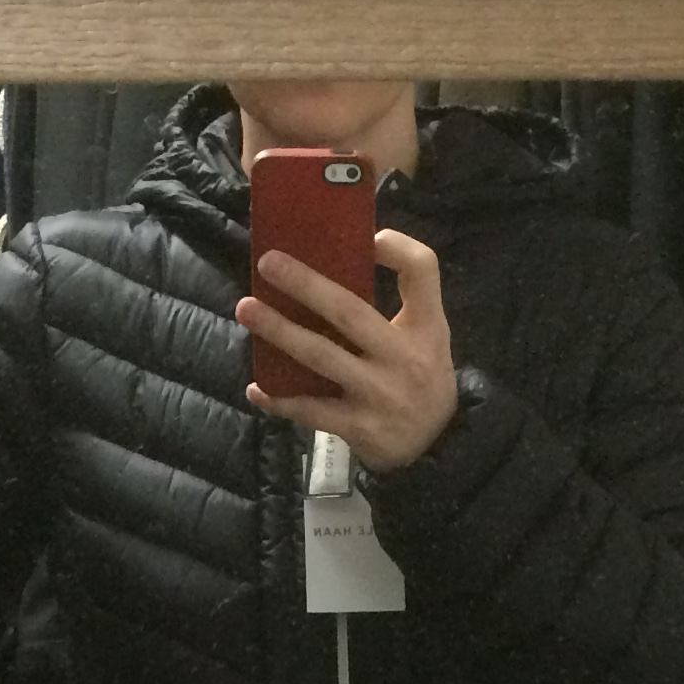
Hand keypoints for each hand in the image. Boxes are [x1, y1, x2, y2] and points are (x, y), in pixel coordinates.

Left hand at [240, 229, 456, 472]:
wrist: (437, 447)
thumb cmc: (423, 376)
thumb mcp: (428, 334)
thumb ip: (403, 297)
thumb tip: (355, 248)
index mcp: (426, 325)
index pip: (422, 271)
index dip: (398, 249)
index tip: (370, 237)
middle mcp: (404, 357)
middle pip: (350, 312)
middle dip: (305, 285)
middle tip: (267, 263)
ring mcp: (379, 394)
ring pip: (321, 357)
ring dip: (280, 332)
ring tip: (246, 309)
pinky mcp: (358, 426)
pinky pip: (311, 410)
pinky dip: (280, 399)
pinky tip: (256, 388)